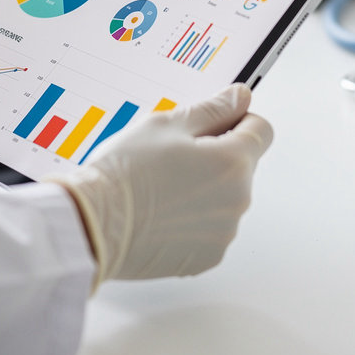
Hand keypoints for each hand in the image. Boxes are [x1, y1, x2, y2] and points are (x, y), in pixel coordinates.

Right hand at [54, 84, 273, 284]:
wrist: (93, 225)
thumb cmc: (125, 173)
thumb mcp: (167, 125)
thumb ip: (213, 109)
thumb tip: (241, 96)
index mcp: (233, 162)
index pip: (261, 130)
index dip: (239, 120)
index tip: (215, 124)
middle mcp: (237, 200)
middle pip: (242, 166)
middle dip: (217, 157)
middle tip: (173, 157)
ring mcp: (223, 232)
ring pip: (226, 198)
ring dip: (206, 190)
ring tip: (162, 188)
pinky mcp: (206, 257)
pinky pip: (210, 229)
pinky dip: (193, 221)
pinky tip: (161, 213)